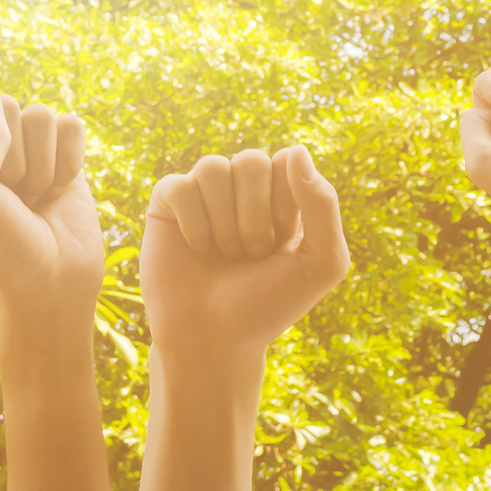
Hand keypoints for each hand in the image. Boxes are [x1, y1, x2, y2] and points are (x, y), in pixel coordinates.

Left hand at [0, 98, 100, 315]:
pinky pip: (72, 127)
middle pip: (10, 107)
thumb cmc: (1, 243)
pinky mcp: (70, 154)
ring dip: (41, 165)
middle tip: (13, 199)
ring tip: (35, 200)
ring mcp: (37, 147)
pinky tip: (59, 193)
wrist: (47, 279)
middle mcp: (1, 141)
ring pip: (42, 116)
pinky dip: (67, 163)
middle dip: (14, 159)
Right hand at [141, 145, 348, 354]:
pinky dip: (193, 223)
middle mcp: (243, 188)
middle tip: (252, 253)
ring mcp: (204, 193)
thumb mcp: (318, 264)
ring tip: (224, 253)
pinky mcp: (168, 203)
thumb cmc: (267, 304)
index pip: (288, 160)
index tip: (283, 242)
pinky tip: (197, 248)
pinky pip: (179, 185)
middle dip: (255, 215)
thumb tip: (297, 149)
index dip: (285, 203)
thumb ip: (323, 206)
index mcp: (283, 195)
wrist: (214, 340)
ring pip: (213, 167)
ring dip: (224, 222)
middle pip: (251, 159)